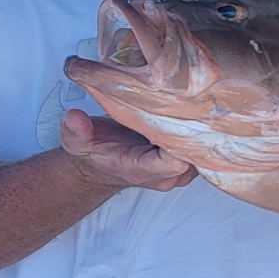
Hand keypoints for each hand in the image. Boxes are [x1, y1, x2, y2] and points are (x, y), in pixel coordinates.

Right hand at [58, 108, 196, 191]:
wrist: (101, 165)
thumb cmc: (91, 152)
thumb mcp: (75, 142)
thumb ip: (75, 131)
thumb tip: (74, 117)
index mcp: (141, 170)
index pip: (172, 163)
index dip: (181, 143)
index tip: (182, 118)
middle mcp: (166, 175)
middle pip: (195, 156)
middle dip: (196, 132)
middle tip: (194, 102)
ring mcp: (180, 171)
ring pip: (204, 152)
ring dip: (201, 131)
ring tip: (196, 102)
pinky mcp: (187, 161)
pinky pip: (203, 147)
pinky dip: (202, 130)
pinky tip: (197, 108)